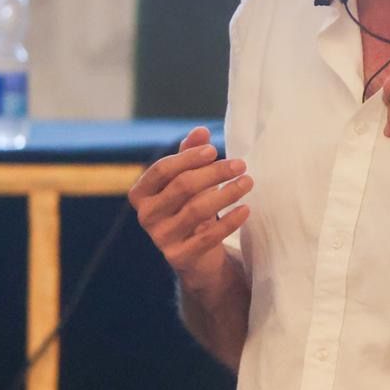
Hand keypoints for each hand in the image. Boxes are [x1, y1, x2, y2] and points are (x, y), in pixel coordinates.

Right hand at [129, 125, 250, 292]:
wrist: (196, 257)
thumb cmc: (189, 208)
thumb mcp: (187, 180)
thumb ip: (190, 155)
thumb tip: (200, 131)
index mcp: (141, 193)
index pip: (162, 170)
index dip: (188, 158)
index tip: (214, 150)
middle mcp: (146, 216)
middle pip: (182, 187)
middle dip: (214, 172)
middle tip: (241, 164)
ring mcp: (161, 238)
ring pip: (197, 210)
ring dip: (227, 193)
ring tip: (248, 181)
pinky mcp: (180, 257)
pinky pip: (209, 236)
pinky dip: (230, 220)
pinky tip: (246, 208)